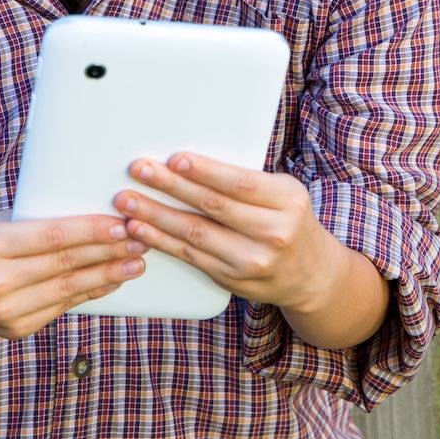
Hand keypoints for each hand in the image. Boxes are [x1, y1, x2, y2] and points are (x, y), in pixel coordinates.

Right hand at [0, 211, 146, 339]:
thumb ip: (34, 221)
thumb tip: (91, 210)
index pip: (51, 237)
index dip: (90, 231)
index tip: (122, 223)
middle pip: (65, 264)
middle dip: (108, 251)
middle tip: (142, 239)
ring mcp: (6, 311)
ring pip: (69, 289)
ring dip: (108, 275)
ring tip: (137, 262)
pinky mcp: (17, 329)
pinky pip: (62, 307)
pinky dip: (90, 291)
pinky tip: (112, 280)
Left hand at [113, 153, 336, 311]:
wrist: (311, 276)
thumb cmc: (290, 221)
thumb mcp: (284, 194)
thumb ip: (246, 181)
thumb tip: (190, 163)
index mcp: (287, 202)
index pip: (240, 184)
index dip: (205, 172)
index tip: (175, 160)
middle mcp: (272, 233)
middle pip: (212, 206)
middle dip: (170, 187)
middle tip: (140, 171)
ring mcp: (251, 261)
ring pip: (195, 234)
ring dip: (156, 215)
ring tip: (128, 201)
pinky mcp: (231, 278)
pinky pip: (190, 256)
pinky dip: (161, 241)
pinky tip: (141, 229)